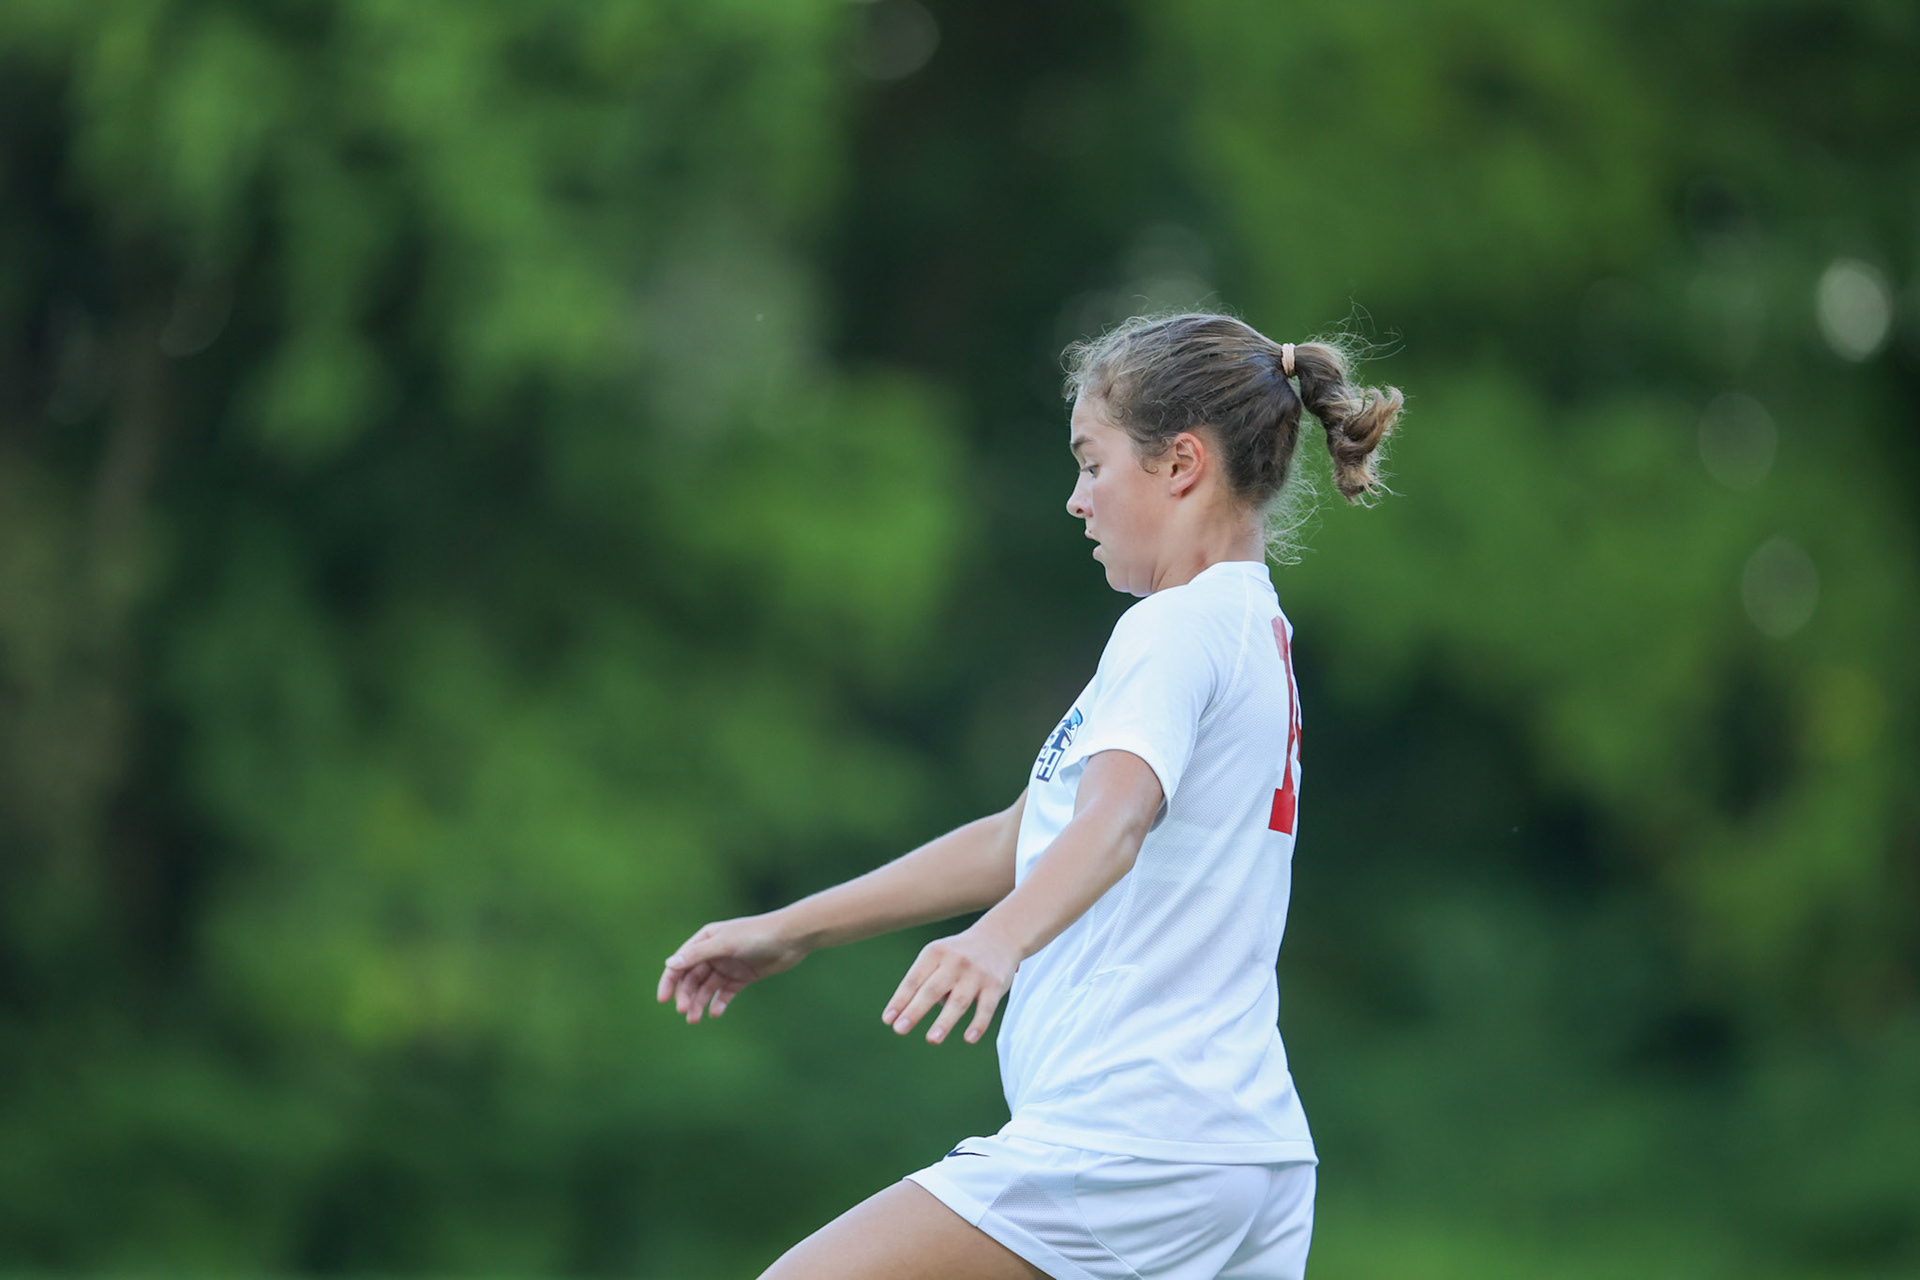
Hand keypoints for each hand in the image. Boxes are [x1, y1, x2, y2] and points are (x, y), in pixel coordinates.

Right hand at [656, 913, 807, 1023]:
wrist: (790, 938)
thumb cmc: (756, 935)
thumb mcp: (725, 944)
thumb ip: (697, 954)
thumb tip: (669, 963)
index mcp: (706, 939)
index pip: (681, 962)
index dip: (669, 981)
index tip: (663, 1000)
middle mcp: (714, 952)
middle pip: (692, 978)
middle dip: (686, 995)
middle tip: (685, 1012)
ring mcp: (728, 965)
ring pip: (707, 988)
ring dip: (699, 1003)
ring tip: (694, 1020)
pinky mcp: (742, 977)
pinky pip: (725, 993)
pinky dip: (719, 1003)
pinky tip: (715, 1013)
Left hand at [882, 922, 1019, 1044]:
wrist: (1000, 936)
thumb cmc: (958, 954)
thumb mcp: (938, 956)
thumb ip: (925, 981)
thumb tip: (911, 1014)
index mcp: (934, 953)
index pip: (913, 979)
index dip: (900, 1000)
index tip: (888, 1020)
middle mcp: (954, 962)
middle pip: (932, 990)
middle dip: (915, 1010)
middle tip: (900, 1029)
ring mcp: (976, 974)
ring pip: (958, 1001)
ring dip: (944, 1021)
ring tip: (931, 1039)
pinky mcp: (995, 985)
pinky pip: (986, 1008)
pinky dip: (978, 1024)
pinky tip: (969, 1039)